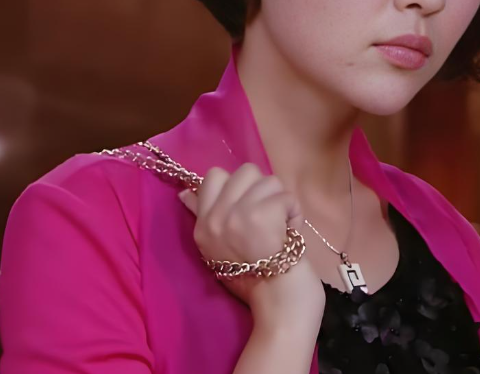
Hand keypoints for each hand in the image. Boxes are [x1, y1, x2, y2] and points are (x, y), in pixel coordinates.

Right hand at [177, 163, 324, 329]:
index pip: (213, 177)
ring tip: (281, 230)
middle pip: (245, 172)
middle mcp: (215, 218)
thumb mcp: (219, 250)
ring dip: (282, 203)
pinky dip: (295, 214)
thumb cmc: (255, 281)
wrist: (279, 308)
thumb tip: (184, 193)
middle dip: (264, 192)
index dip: (238, 187)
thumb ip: (203, 218)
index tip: (249, 210)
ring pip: (269, 181)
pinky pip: (286, 196)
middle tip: (268, 221)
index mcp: (203, 227)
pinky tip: (290, 235)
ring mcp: (237, 215)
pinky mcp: (261, 215)